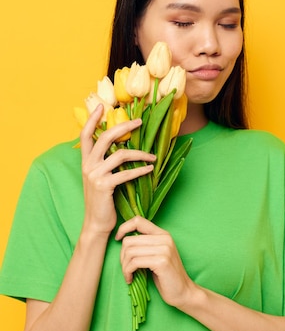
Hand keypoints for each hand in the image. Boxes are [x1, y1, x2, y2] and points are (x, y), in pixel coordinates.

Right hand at [80, 105, 155, 235]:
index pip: (85, 135)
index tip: (100, 106)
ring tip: (153, 156)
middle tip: (139, 121)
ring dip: (140, 154)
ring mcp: (95, 175)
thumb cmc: (102, 201)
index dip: (92, 120)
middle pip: (105, 138)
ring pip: (120, 155)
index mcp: (85, 162)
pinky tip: (150, 169)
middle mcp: (88, 166)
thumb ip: (104, 163)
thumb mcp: (99, 179)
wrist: (96, 224)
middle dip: (124, 126)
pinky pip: (126, 173)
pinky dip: (140, 170)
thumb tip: (121, 148)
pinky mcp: (104, 186)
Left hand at [115, 216, 195, 308]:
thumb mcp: (157, 255)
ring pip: (130, 251)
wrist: (183, 292)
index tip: (118, 239)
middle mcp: (164, 238)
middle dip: (122, 256)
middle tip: (126, 268)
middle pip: (129, 240)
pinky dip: (128, 272)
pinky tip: (130, 279)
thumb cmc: (166, 276)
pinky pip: (134, 262)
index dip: (124, 228)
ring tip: (129, 274)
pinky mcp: (161, 261)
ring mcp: (164, 249)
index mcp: (163, 234)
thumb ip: (145, 244)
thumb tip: (123, 239)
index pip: (138, 220)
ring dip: (124, 266)